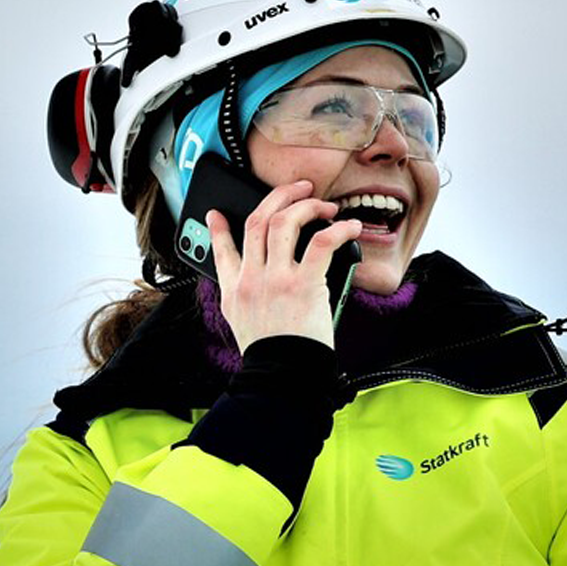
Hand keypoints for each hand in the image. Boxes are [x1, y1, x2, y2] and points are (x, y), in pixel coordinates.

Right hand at [205, 180, 363, 352]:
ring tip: (326, 206)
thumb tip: (258, 282)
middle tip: (299, 189)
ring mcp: (275, 279)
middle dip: (280, 196)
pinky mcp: (302, 285)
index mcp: (234, 290)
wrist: (282, 376)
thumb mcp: (242, 325)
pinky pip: (321, 243)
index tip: (216, 214)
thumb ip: (245, 299)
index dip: (216, 228)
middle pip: (257, 220)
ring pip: (284, 222)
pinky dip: (338, 229)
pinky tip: (350, 227)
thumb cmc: (272, 357)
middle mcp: (251, 278)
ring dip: (307, 206)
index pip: (219, 250)